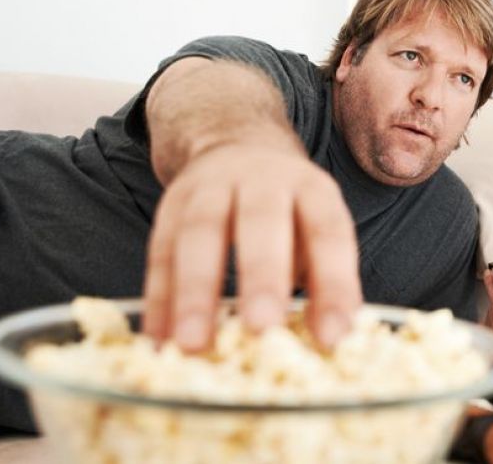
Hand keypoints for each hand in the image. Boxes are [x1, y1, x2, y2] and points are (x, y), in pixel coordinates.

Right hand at [143, 128, 362, 351]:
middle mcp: (261, 179)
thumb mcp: (316, 232)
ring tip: (191, 345)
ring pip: (199, 234)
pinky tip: (159, 338)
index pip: (328, 232)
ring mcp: (210, 187)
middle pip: (261, 221)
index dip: (333, 283)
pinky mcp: (171, 203)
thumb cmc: (288, 213)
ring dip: (194, 293)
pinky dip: (159, 298)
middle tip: (261, 327)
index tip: (331, 337)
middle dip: (261, 275)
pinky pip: (161, 251)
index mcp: (310, 187)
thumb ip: (324, 281)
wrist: (236, 146)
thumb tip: (326, 342)